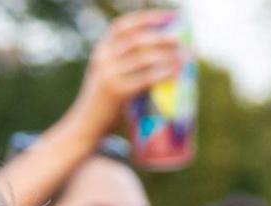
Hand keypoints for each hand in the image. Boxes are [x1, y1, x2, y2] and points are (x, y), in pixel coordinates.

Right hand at [73, 10, 186, 129]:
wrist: (86, 124)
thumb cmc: (105, 99)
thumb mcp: (109, 72)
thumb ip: (127, 60)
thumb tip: (164, 49)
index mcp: (102, 49)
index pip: (123, 25)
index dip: (146, 18)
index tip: (168, 17)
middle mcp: (103, 58)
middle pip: (137, 39)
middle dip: (161, 37)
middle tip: (180, 41)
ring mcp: (109, 74)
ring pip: (143, 57)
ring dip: (167, 55)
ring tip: (184, 57)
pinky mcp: (117, 92)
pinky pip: (145, 78)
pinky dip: (163, 73)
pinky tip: (176, 72)